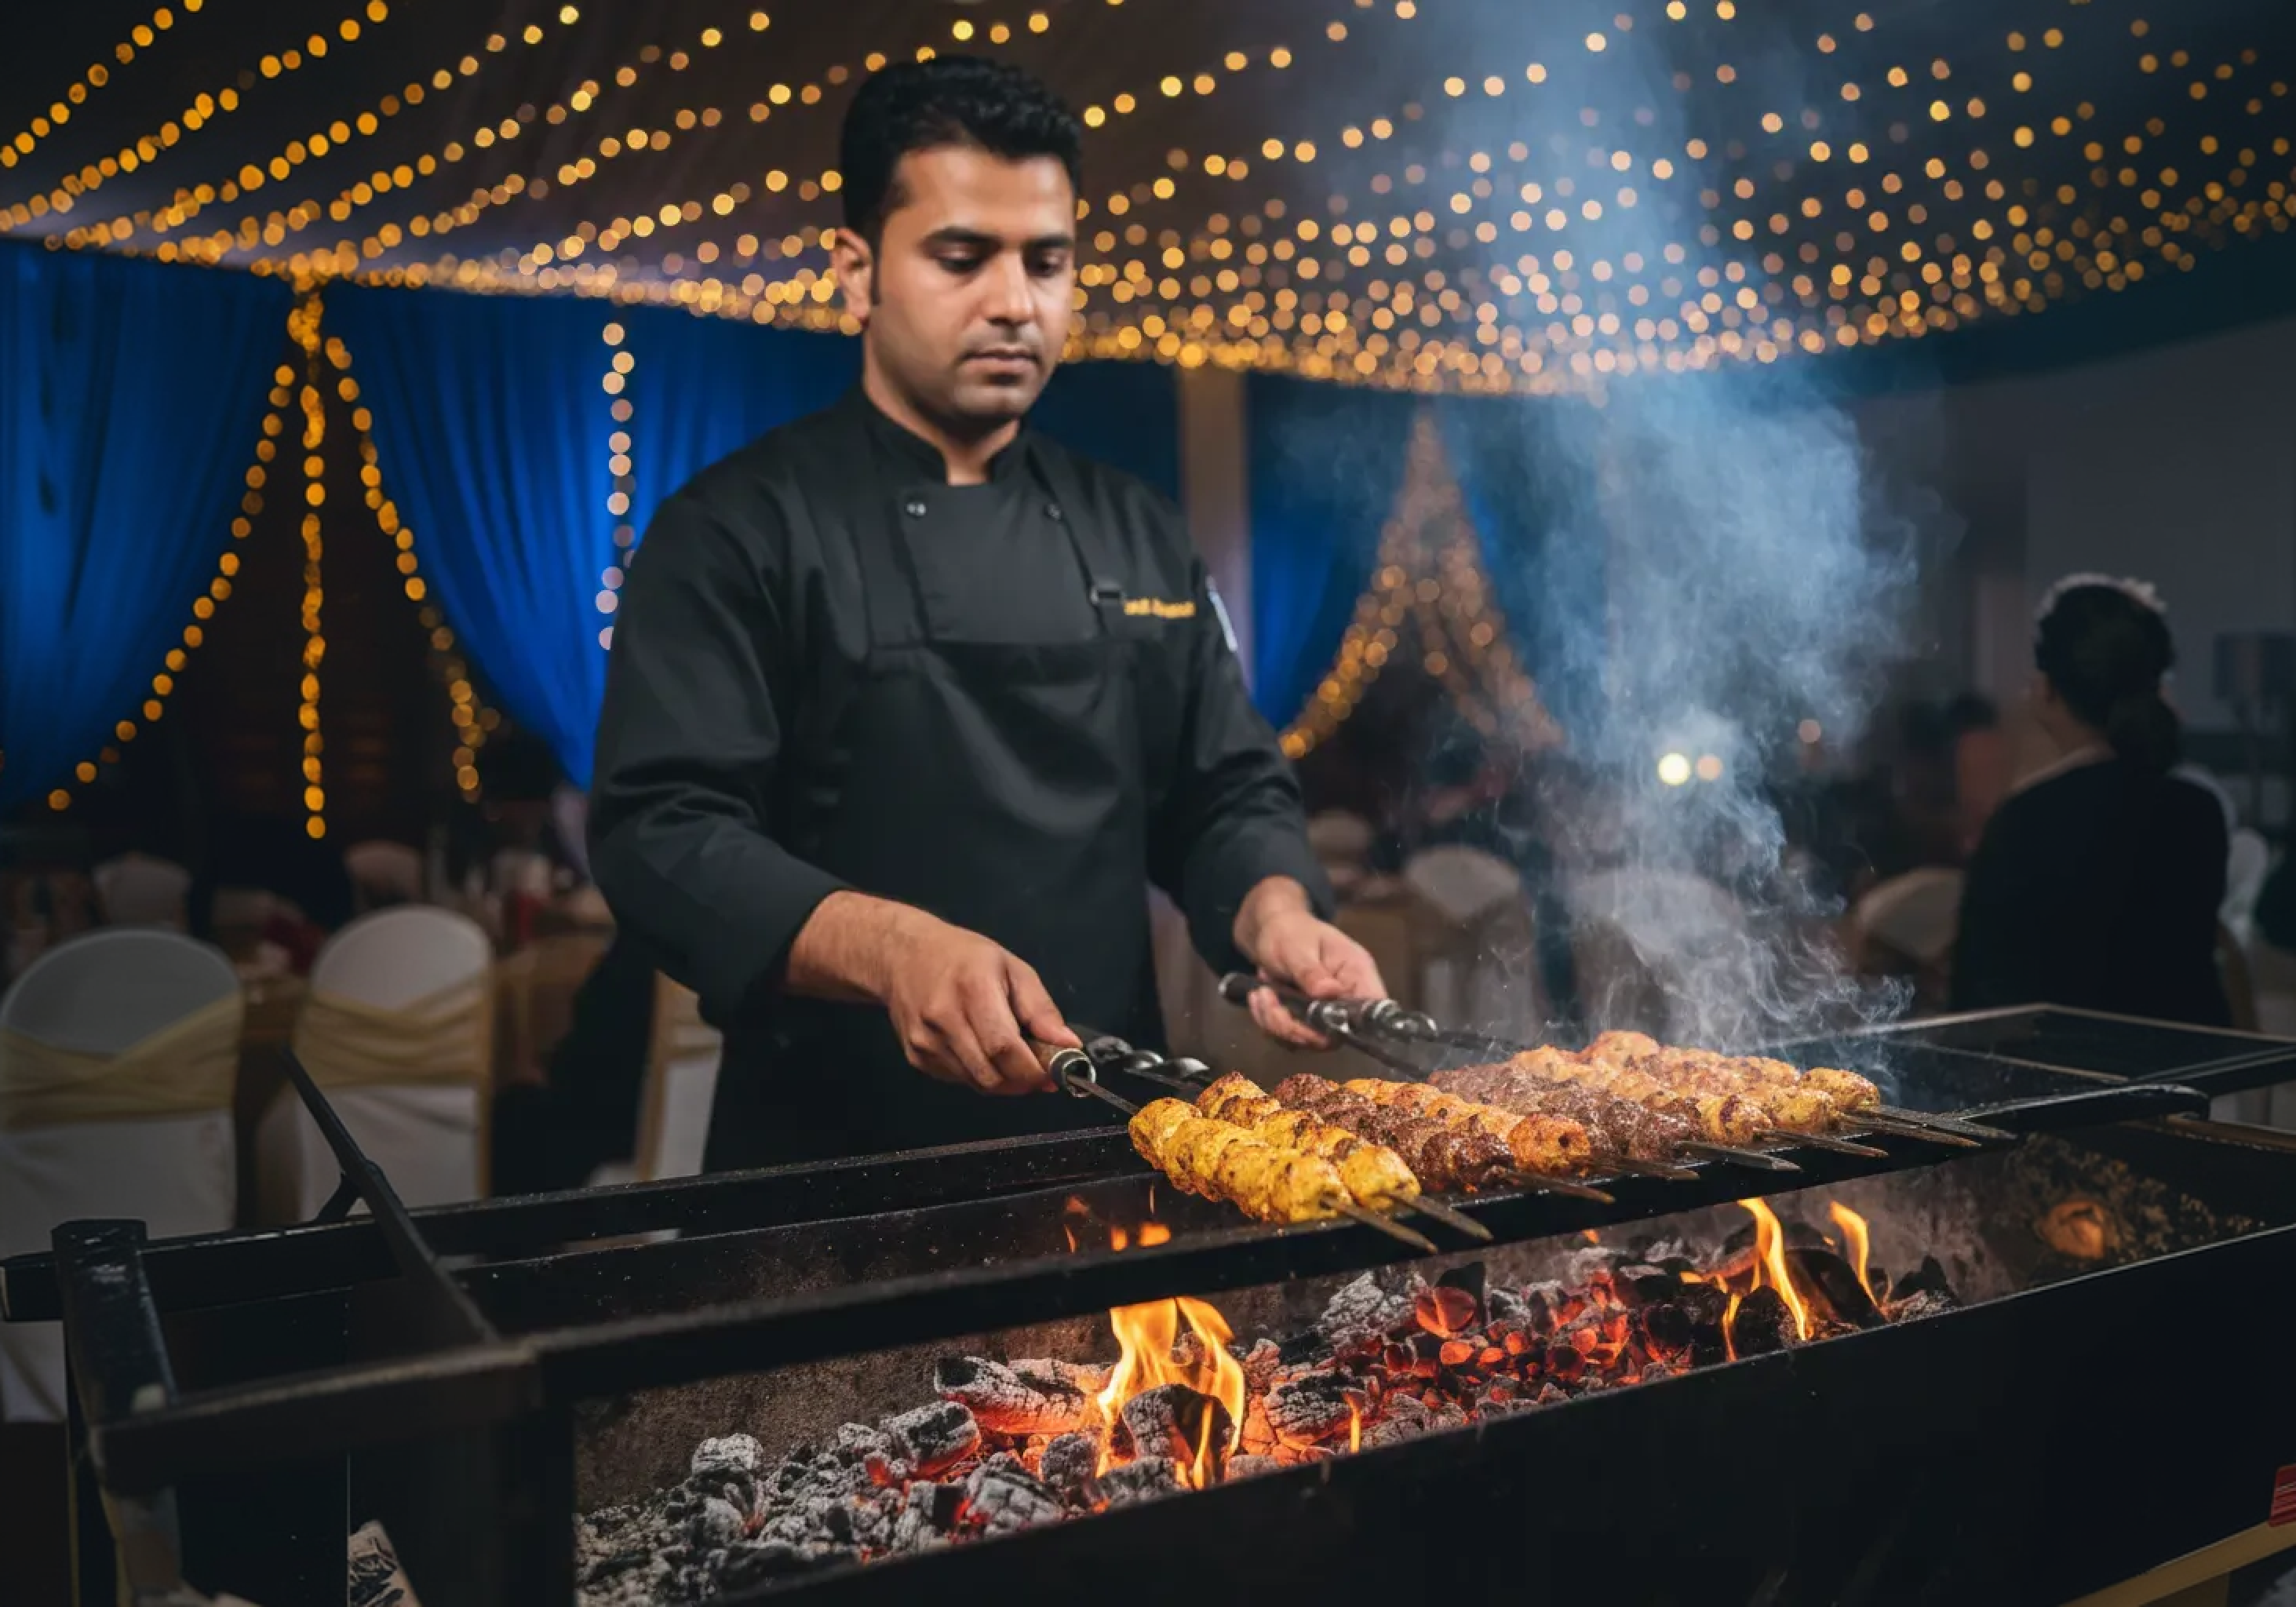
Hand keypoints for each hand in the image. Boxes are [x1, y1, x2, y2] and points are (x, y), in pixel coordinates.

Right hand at [788, 893, 1076, 1094]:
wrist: (902, 955)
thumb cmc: (964, 957)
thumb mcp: (1012, 968)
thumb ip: (1040, 1009)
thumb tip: (1068, 1046)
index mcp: (973, 989)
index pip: (1004, 1048)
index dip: (1033, 1070)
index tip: (1053, 1073)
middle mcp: (944, 1019)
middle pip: (990, 1074)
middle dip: (1022, 1082)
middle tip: (1037, 1071)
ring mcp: (926, 1041)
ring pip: (976, 1083)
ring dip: (1003, 1081)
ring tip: (1011, 1058)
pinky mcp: (916, 1057)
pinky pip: (959, 1080)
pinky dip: (979, 1075)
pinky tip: (982, 1053)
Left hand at [1232, 877, 1387, 1048]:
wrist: (1270, 932)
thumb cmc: (1290, 931)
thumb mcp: (1297, 948)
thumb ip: (1311, 972)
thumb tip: (1330, 992)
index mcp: (1357, 973)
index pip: (1373, 1007)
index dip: (1353, 1023)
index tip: (1315, 1019)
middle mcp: (1348, 997)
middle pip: (1336, 1034)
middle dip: (1297, 1027)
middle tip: (1270, 1001)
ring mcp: (1328, 1012)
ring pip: (1309, 1040)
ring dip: (1277, 1023)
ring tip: (1261, 994)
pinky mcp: (1308, 1021)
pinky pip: (1291, 1037)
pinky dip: (1270, 1023)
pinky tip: (1260, 998)